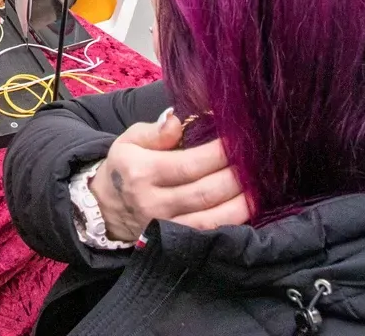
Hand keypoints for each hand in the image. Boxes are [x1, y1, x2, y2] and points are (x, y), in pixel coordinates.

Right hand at [90, 110, 249, 240]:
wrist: (107, 207)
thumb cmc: (126, 167)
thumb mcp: (130, 140)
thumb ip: (155, 131)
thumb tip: (177, 121)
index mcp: (141, 172)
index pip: (189, 164)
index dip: (218, 154)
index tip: (238, 140)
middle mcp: (153, 202)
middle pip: (205, 192)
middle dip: (235, 177)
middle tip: (255, 162)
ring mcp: (165, 226)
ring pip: (211, 218)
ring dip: (240, 203)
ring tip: (258, 186)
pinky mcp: (175, 243)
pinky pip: (209, 234)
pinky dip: (232, 222)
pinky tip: (247, 208)